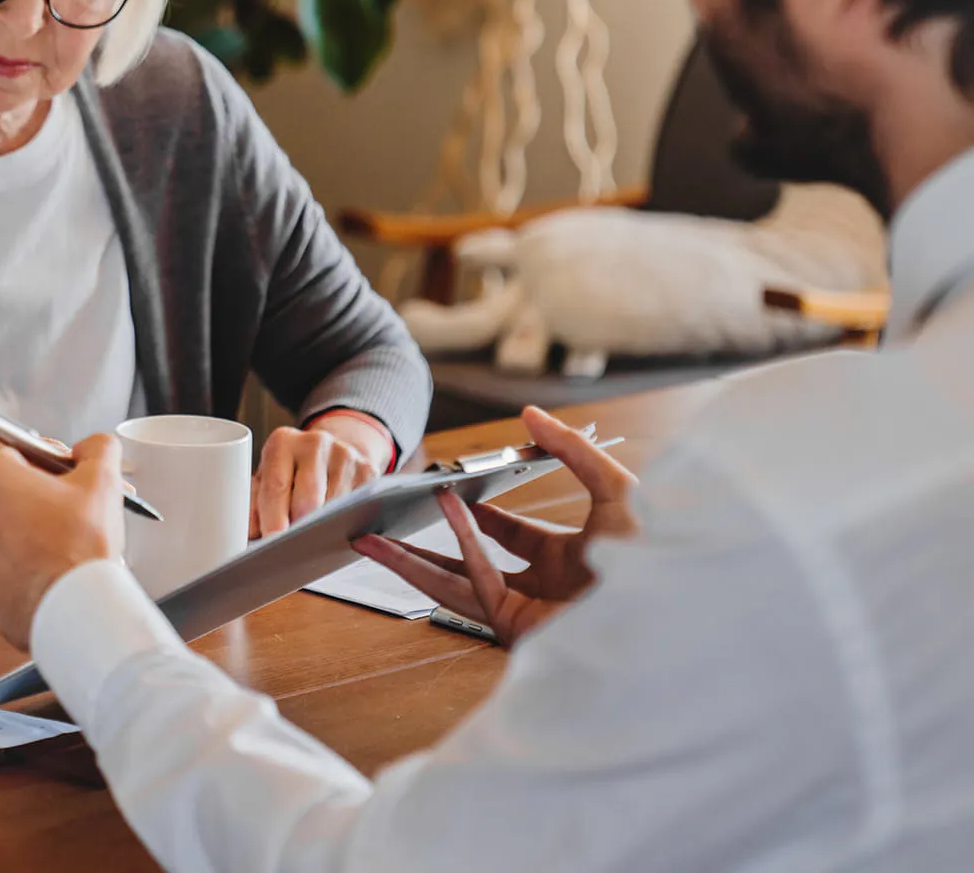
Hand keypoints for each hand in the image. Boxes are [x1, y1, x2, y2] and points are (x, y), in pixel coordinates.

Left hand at [0, 435, 126, 650]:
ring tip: (48, 546)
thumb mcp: (102, 480)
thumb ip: (97, 449)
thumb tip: (92, 447)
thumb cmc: (79, 547)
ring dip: (10, 533)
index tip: (57, 485)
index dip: (38, 470)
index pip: (8, 455)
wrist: (72, 611)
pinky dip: (5, 566)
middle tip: (54, 515)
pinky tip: (36, 570)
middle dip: (19, 500)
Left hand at [250, 412, 393, 538]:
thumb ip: (253, 504)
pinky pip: (357, 508)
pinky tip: (336, 524)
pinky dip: (345, 523)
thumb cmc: (290, 471)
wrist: (328, 452)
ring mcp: (346, 455)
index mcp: (283, 442)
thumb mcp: (266, 479)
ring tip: (313, 533)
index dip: (273, 518)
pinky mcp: (369, 471)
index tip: (272, 541)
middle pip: (308, 499)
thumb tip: (249, 534)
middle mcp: (316, 443)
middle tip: (292, 545)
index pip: (276, 486)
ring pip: (334, 507)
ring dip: (323, 527)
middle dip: (299, 526)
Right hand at [352, 407, 639, 643]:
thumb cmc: (661, 551)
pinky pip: (475, 582)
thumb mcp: (614, 488)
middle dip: (418, 551)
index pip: (509, 541)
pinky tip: (441, 512)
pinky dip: (456, 545)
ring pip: (452, 584)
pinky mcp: (518, 629)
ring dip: (407, 562)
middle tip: (382, 531)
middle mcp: (543, 591)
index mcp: (568, 562)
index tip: (448, 495)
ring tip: (366, 541)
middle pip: (466, 567)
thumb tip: (530, 414)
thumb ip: (569, 450)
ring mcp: (527, 612)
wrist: (678, 602)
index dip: (477, 519)